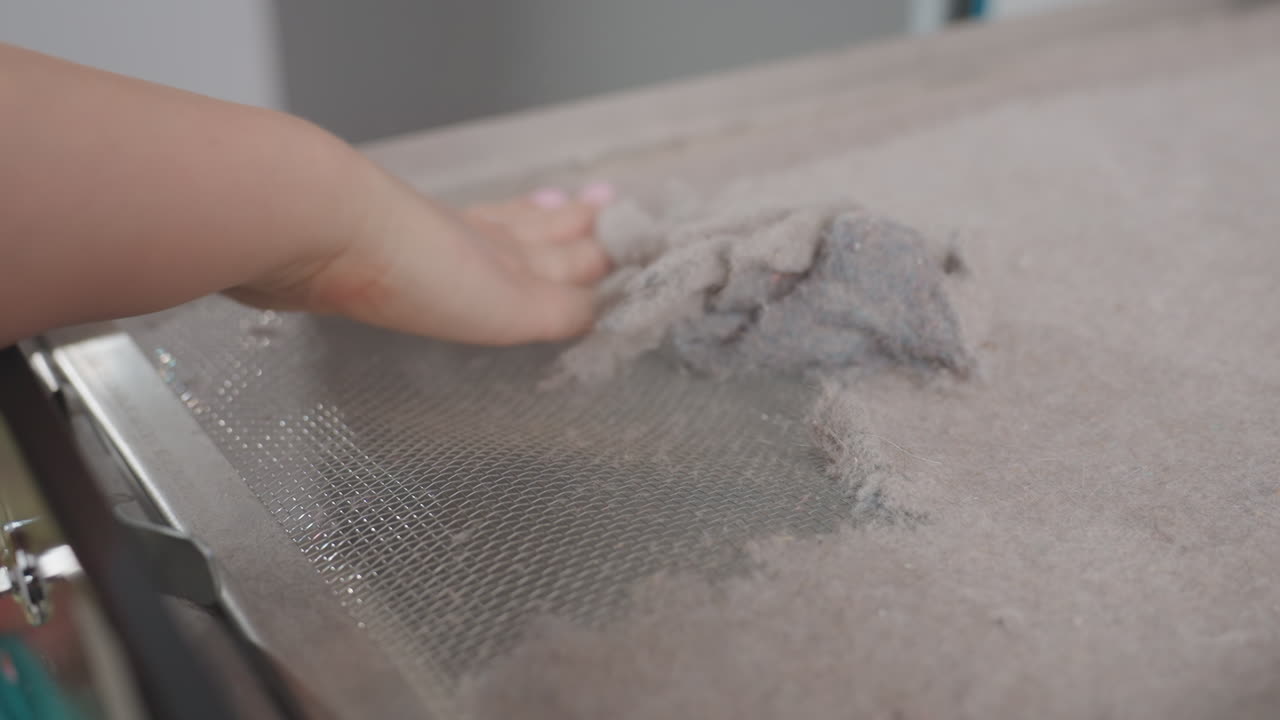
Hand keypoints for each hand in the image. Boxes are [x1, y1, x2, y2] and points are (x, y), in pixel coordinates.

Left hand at [226, 178, 613, 345]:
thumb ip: (561, 310)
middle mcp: (480, 239)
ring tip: (547, 204)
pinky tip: (459, 230)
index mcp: (515, 258)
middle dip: (574, 222)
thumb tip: (603, 313)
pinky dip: (471, 228)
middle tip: (601, 205)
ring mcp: (431, 236)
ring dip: (527, 217)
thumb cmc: (420, 271)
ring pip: (494, 224)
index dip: (604, 245)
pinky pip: (446, 236)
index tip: (633, 234)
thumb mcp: (511, 304)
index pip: (573, 252)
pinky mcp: (381, 245)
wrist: (321, 228)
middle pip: (538, 228)